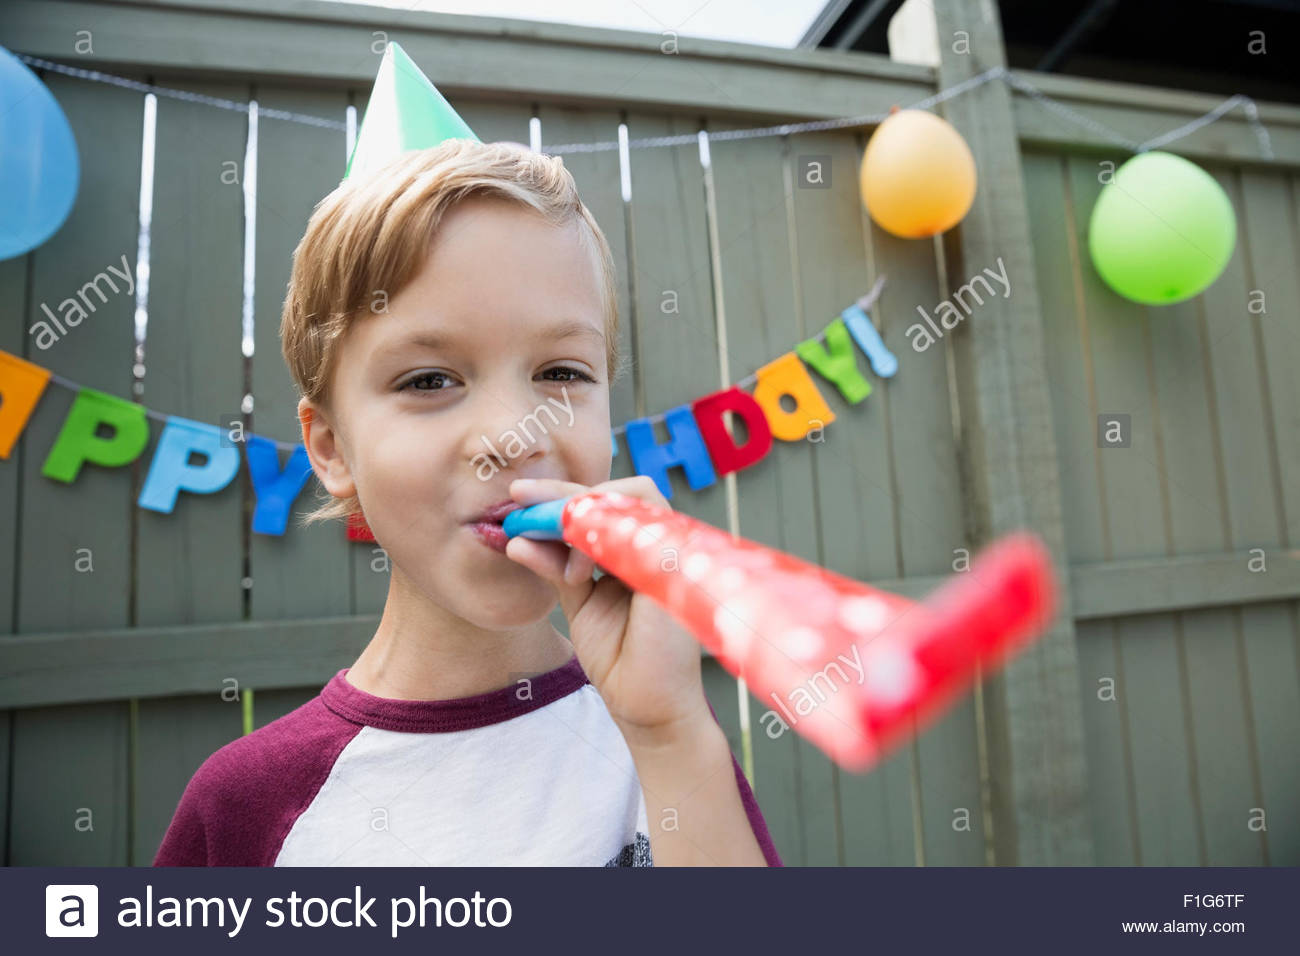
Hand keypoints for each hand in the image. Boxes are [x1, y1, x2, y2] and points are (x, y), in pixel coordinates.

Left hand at [504, 476, 711, 746]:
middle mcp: (660, 541)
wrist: (647, 707)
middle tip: (518, 498)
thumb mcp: (577, 602)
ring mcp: (675, 548)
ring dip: (580, 509)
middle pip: (613, 493)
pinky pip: (646, 524)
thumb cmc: (620, 658)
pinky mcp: (681, 563)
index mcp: (637, 547)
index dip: (558, 496)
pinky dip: (605, 529)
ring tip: (544, 533)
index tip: (516, 498)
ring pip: (633, 496)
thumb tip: (516, 538)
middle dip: (560, 493)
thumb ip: (554, 567)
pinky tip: (573, 554)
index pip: (600, 504)